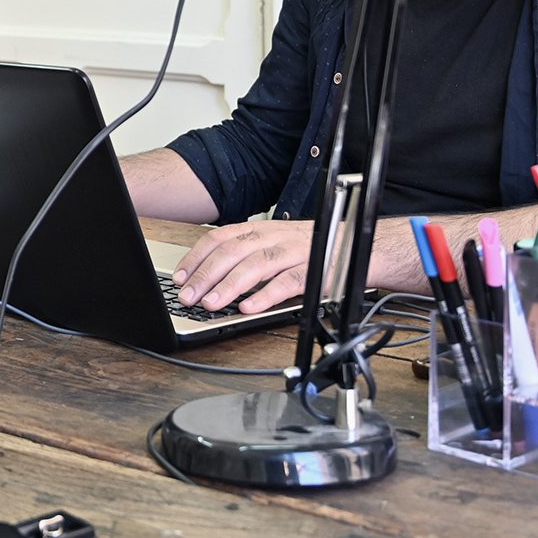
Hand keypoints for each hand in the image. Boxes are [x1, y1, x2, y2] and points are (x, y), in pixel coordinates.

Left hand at [172, 219, 317, 314]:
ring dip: (229, 285)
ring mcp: (294, 252)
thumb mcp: (274, 244)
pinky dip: (266, 295)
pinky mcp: (314, 270)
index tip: (179, 277)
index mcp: (260, 230)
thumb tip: (211, 276)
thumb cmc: (311, 248)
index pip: (219, 239)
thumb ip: (247, 255)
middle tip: (187, 296)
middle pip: (233, 252)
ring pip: (256, 265)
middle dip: (206, 275)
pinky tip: (248, 307)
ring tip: (211, 304)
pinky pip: (287, 282)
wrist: (358, 245)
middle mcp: (274, 236)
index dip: (196, 258)